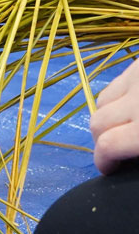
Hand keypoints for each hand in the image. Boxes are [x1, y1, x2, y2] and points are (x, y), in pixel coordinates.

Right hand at [91, 58, 138, 173]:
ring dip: (107, 117)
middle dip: (101, 141)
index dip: (102, 162)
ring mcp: (136, 76)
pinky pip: (117, 83)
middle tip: (117, 152)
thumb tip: (127, 157)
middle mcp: (136, 100)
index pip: (107, 145)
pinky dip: (119, 98)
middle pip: (97, 122)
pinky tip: (135, 105)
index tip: (109, 170)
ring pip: (102, 100)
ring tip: (125, 127)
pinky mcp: (138, 63)